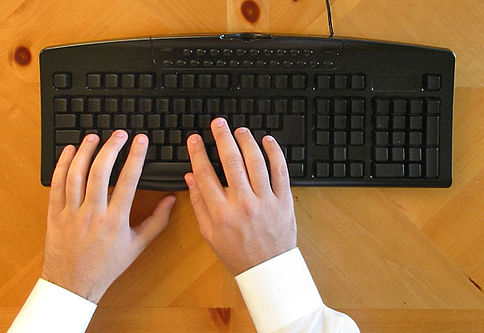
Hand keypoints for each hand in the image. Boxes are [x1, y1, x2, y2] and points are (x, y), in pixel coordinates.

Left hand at [41, 130, 175, 302]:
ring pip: (76, 174)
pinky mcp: (55, 214)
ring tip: (94, 137)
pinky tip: (69, 152)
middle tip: (119, 134)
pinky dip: (62, 165)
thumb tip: (170, 200)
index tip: (140, 141)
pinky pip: (57, 184)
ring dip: (85, 152)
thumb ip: (157, 221)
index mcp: (115, 220)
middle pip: (100, 172)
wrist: (74, 283)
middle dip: (111, 148)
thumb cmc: (106, 265)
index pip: (127, 180)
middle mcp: (92, 213)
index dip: (135, 157)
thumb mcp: (137, 246)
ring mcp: (71, 213)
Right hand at [184, 118, 296, 274]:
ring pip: (255, 162)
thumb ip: (199, 204)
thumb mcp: (209, 233)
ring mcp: (265, 201)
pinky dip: (275, 153)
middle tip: (218, 124)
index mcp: (221, 213)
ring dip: (246, 141)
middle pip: (231, 161)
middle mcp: (243, 204)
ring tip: (240, 131)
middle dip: (222, 138)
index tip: (194, 140)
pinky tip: (267, 141)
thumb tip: (190, 177)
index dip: (198, 153)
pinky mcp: (283, 201)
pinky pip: (280, 171)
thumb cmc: (237, 252)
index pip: (205, 174)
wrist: (266, 268)